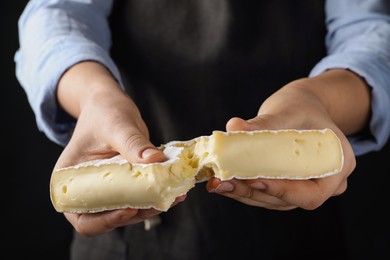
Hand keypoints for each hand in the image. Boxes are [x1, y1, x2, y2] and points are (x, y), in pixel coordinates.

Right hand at [53, 62, 185, 235]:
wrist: (110, 105)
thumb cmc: (104, 112)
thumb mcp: (117, 125)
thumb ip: (133, 144)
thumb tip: (156, 161)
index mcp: (71, 182)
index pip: (83, 217)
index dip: (105, 220)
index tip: (129, 209)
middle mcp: (87, 190)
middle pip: (109, 217)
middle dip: (136, 214)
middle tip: (160, 203)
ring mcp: (107, 189)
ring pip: (128, 211)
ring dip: (151, 207)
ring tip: (173, 195)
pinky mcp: (125, 184)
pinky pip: (140, 197)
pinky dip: (157, 196)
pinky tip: (175, 190)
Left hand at [207, 69, 369, 210]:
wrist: (302, 107)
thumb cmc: (301, 107)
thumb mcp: (288, 111)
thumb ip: (264, 123)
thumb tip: (234, 127)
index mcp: (336, 167)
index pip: (311, 194)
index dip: (282, 190)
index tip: (254, 180)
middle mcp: (323, 184)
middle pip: (287, 200)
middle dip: (252, 192)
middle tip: (224, 182)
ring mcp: (302, 188)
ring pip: (272, 200)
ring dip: (243, 193)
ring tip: (217, 183)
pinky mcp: (284, 187)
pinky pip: (264, 193)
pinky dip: (243, 187)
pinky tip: (221, 180)